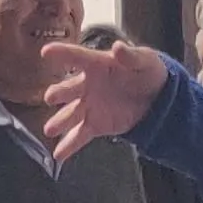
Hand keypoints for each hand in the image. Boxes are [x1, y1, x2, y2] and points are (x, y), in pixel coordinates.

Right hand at [35, 39, 171, 160]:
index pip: (77, 57)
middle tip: (50, 97)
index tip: (45, 52)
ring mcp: (89, 106)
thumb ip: (130, 56)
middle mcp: (87, 85)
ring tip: (50, 130)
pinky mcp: (95, 124)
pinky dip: (68, 146)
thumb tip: (117, 47)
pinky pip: (79, 136)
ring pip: (70, 115)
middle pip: (69, 89)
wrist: (157, 97)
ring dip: (59, 122)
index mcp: (97, 65)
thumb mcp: (145, 59)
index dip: (62, 53)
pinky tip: (58, 155)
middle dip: (58, 93)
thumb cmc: (147, 71)